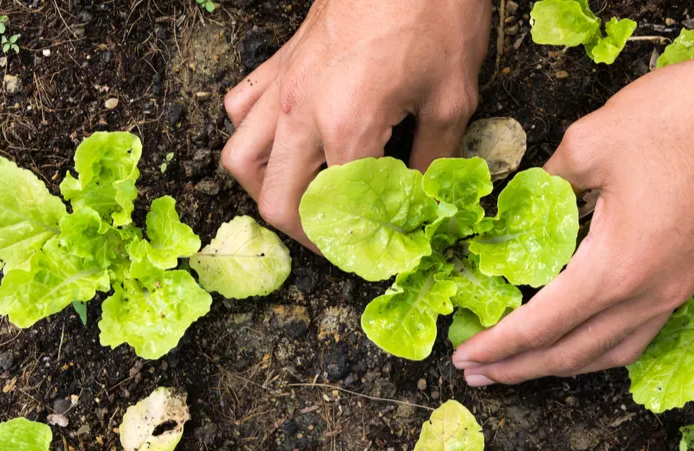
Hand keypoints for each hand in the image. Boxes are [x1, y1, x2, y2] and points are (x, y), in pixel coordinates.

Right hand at [221, 0, 489, 247]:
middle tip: (344, 242)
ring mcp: (281, 84)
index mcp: (346, 125)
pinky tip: (287, 143)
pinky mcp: (279, 62)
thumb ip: (433, 160)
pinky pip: (240, 110)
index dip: (358, 246)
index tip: (380, 257)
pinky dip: (254, 138)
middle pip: (274, 200)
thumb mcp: (453, 97)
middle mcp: (300, 110)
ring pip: (241, 160)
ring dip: (268, 191)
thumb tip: (424, 203)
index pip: (335, 213)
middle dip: (307, 235)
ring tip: (306, 202)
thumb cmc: (437, 14)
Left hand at [451, 45, 693, 384]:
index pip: (540, 326)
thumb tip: (522, 199)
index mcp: (614, 269)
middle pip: (573, 353)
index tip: (463, 356)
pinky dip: (602, 347)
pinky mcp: (692, 273)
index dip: (497, 346)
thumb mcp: (590, 142)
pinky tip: (586, 337)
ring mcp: (675, 287)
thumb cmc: (682, 118)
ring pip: (611, 351)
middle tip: (476, 372)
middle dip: (520, 368)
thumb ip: (547, 181)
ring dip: (562, 364)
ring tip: (523, 366)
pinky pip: (639, 332)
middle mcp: (647, 293)